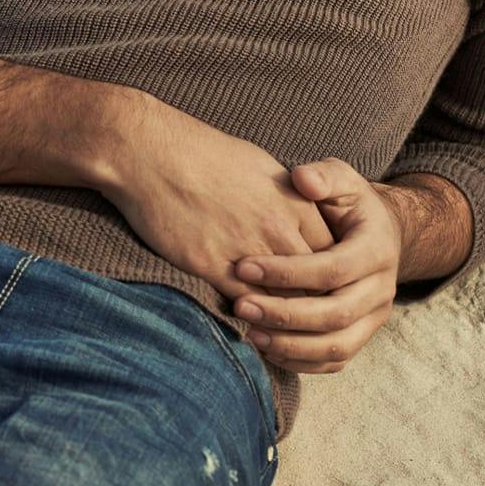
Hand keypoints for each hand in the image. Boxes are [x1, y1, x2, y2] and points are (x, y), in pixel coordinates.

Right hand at [95, 95, 336, 307]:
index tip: (321, 290)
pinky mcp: (212, 266)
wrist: (150, 152)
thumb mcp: (261, 165)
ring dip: (286, 320)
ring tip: (283, 333)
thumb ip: (288, 198)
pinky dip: (254, 321)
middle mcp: (279, 230)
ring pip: (286, 304)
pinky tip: (253, 326)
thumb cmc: (201, 152)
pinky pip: (246, 306)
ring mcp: (248, 250)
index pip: (333, 256)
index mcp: (296, 204)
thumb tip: (299, 215)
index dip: (330, 279)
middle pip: (318, 286)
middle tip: (310, 323)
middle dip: (317, 307)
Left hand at [229, 159, 402, 373]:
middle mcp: (381, 290)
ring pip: (337, 346)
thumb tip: (302, 178)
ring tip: (249, 333)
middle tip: (240, 306)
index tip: (243, 267)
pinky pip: (334, 361)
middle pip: (335, 314)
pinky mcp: (361, 336)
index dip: (288, 272)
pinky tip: (265, 348)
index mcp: (376, 250)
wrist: (379, 235)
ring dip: (291, 345)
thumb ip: (323, 176)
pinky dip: (300, 362)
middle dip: (285, 314)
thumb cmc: (348, 205)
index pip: (332, 270)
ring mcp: (374, 318)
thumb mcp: (342, 180)